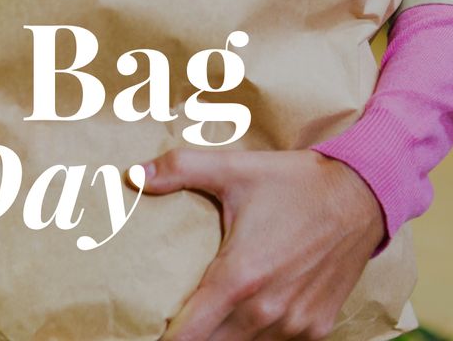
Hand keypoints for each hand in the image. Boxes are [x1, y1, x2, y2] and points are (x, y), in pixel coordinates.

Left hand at [140, 148, 385, 340]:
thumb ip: (179, 169)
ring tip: (201, 323)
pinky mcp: (317, 327)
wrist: (359, 196)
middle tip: (170, 323)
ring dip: (222, 338)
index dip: (166, 338)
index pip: (190, 333)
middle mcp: (267, 310)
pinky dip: (257, 339)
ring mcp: (296, 324)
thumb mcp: (232, 168)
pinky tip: (241, 321)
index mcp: (239, 277)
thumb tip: (133, 175)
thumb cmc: (291, 183)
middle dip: (191, 337)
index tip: (147, 330)